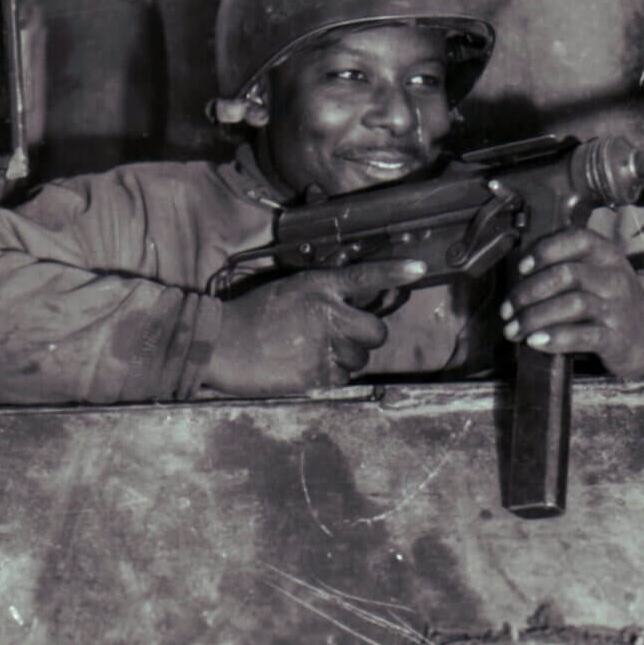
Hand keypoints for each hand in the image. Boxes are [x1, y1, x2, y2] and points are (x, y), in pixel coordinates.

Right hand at [203, 259, 425, 394]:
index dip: (396, 271)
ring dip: (346, 356)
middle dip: (365, 335)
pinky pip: (345, 376)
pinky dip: (332, 374)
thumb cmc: (255, 314)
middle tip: (340, 333)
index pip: (366, 276)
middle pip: (376, 330)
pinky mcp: (319, 374)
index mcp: (320, 287)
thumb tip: (359, 295)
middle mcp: (328, 314)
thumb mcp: (293, 288)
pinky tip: (307, 364)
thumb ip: (327, 290)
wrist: (224, 345)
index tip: (419, 268)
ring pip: (362, 357)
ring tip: (313, 349)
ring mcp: (325, 346)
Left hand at [499, 227, 643, 379]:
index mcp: (607, 255)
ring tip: (514, 330)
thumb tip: (518, 274)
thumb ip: (566, 265)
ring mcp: (618, 308)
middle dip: (528, 292)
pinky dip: (555, 338)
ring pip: (572, 304)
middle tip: (507, 310)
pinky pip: (582, 335)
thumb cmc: (608, 301)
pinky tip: (536, 341)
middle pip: (567, 275)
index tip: (521, 267)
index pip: (578, 239)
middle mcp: (615, 277)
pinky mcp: (617, 338)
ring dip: (535, 318)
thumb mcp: (597, 273)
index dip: (546, 250)